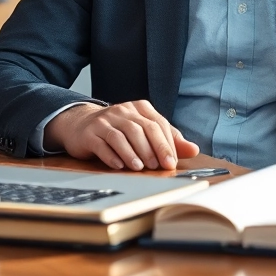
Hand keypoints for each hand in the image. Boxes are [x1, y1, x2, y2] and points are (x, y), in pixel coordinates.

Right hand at [46, 100, 199, 171]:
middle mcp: (122, 111)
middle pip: (142, 128)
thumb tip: (193, 149)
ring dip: (132, 153)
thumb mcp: (144, 131)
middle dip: (152, 149)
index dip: (166, 144)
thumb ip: (167, 140)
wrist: (81, 125)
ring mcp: (105, 120)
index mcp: (140, 108)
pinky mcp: (90, 132)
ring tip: (140, 168)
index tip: (171, 162)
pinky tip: (119, 166)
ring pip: (122, 135)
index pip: (158, 124)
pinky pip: (102, 143)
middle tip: (158, 166)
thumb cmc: (119, 130)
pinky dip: (112, 155)